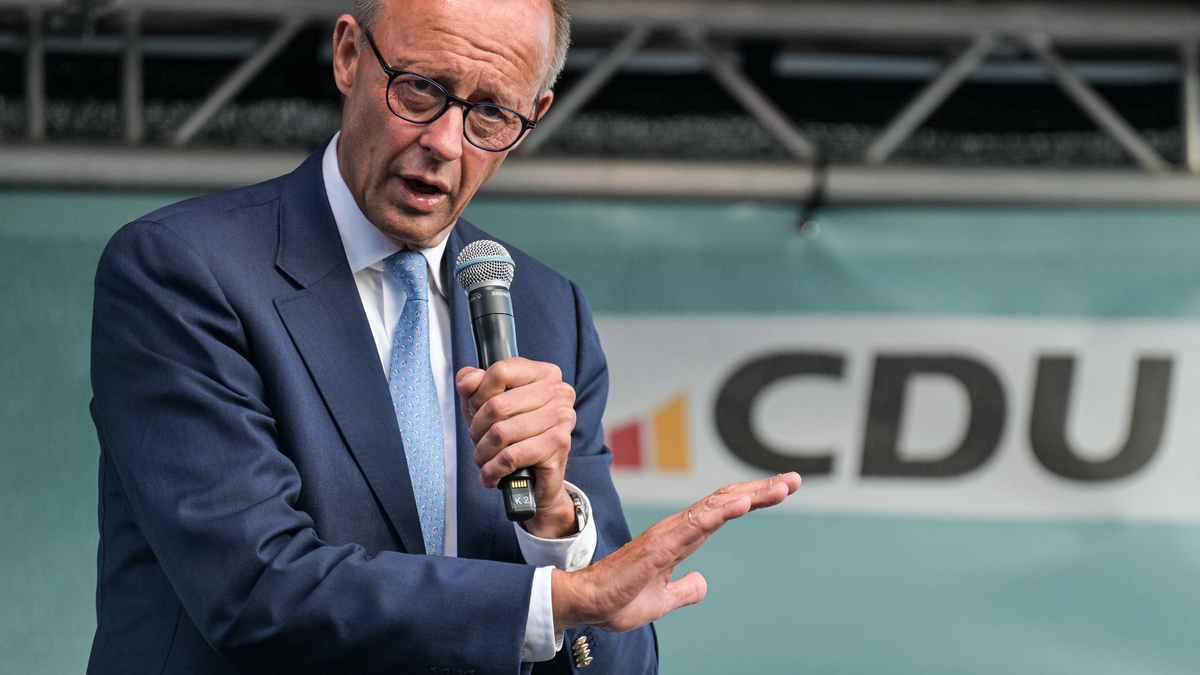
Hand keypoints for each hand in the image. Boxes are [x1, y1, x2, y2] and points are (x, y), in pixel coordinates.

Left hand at [456, 359, 577, 537]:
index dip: (477, 395)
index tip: (475, 412)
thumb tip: (466, 381)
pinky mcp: (559, 445)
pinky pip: (511, 456)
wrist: (541, 479)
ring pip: (501, 432)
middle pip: (497, 405)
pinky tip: (491, 474)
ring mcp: (562, 417)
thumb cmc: (516, 437)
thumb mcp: (488, 405)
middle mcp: (559, 391)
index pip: (499, 372)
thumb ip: (474, 386)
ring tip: (484, 460)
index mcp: (544, 373)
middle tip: (478, 442)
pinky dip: (493, 470)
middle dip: (477, 429)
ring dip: (483, 453)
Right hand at [550, 473, 801, 632]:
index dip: (753, 499)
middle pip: (726, 501)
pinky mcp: (660, 545)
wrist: (587, 604)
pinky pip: (697, 524)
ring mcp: (670, 533)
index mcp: (682, 538)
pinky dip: (722, 512)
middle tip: (793, 480)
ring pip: (717, 506)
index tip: (782, 490)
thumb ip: (685, 589)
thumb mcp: (663, 600)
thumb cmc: (618, 598)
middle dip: (761, 490)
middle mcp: (678, 528)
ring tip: (781, 487)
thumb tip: (703, 583)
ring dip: (751, 496)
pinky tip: (744, 504)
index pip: (723, 511)